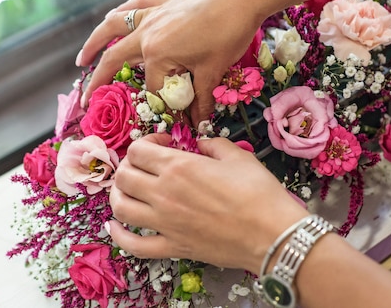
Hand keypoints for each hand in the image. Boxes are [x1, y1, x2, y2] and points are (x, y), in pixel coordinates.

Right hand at [75, 0, 263, 124]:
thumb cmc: (227, 34)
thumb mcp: (213, 71)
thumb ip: (200, 99)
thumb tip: (198, 123)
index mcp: (157, 53)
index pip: (154, 89)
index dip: (164, 108)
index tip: (172, 121)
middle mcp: (146, 33)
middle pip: (115, 59)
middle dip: (98, 81)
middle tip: (84, 100)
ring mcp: (152, 15)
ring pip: (114, 26)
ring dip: (95, 42)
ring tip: (82, 59)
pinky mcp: (163, 2)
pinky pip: (136, 5)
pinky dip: (123, 11)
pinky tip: (114, 15)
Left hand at [107, 134, 308, 273]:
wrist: (273, 234)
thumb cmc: (258, 192)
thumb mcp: (237, 156)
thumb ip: (213, 145)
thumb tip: (200, 144)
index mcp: (178, 167)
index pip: (139, 150)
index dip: (146, 142)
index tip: (162, 144)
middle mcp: (164, 194)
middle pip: (124, 176)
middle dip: (130, 165)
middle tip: (146, 165)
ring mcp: (164, 223)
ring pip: (120, 207)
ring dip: (118, 194)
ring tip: (128, 190)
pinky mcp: (172, 247)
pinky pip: (134, 245)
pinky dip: (120, 236)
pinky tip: (117, 226)